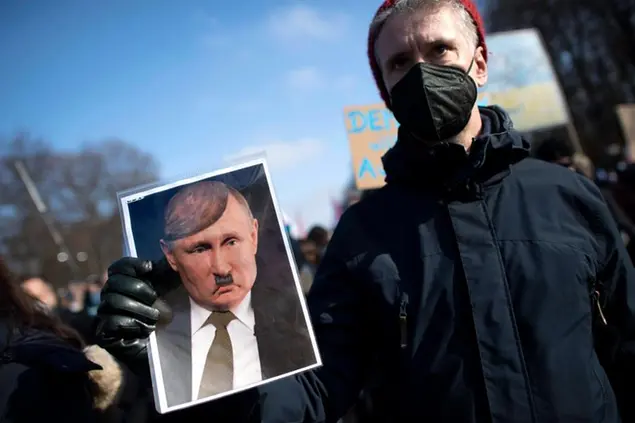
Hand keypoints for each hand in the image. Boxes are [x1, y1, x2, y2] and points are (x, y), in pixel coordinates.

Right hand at [96, 257, 178, 375]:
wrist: (167, 352)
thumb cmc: (169, 320)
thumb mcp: (171, 293)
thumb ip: (167, 274)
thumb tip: (169, 255)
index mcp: (124, 285)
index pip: (117, 268)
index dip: (130, 265)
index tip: (149, 268)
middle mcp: (110, 298)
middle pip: (114, 282)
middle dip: (138, 288)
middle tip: (154, 298)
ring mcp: (105, 316)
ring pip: (113, 301)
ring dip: (139, 308)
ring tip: (155, 318)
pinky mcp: (104, 334)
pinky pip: (112, 321)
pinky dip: (132, 323)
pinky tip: (146, 329)